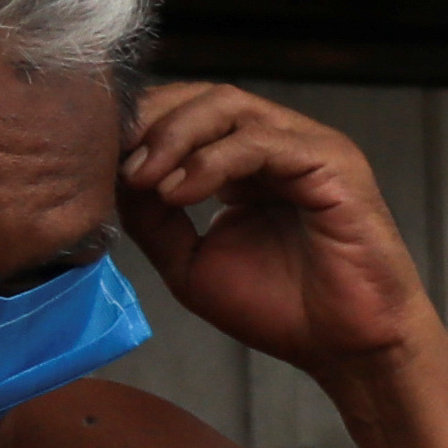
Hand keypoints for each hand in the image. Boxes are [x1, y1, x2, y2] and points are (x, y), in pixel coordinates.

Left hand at [122, 84, 437, 379]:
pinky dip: (212, 161)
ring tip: (148, 181)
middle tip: (121, 166)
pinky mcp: (332, 162)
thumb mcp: (193, 263)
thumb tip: (115, 179)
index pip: (187, 115)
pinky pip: (261, 141)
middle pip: (204, 98)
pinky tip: (183, 192)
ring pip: (230, 106)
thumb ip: (153, 220)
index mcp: (251, 164)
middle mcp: (281, 145)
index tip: (101, 161)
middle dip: (152, 124)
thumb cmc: (286, 311)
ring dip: (176, 137)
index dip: (141, 129)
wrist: (347, 349)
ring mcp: (308, 148)